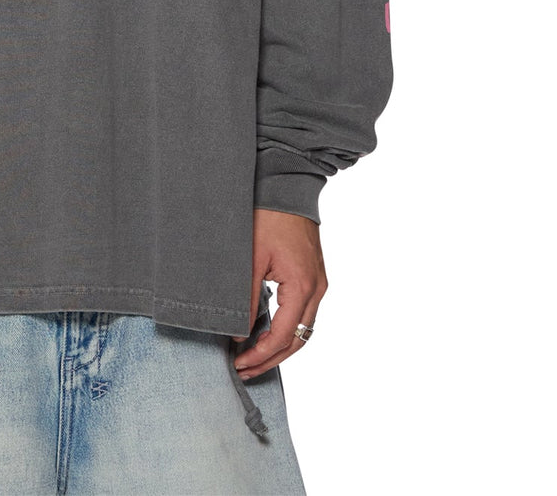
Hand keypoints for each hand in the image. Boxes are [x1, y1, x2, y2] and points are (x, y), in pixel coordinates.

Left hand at [231, 208, 326, 379]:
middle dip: (270, 359)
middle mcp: (316, 289)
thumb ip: (247, 299)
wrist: (287, 185)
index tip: (239, 364)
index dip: (260, 355)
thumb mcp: (250, 258)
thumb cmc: (268, 216)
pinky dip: (287, 328)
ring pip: (303, 329)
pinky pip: (304, 313)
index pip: (283, 336)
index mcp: (302, 286)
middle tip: (244, 370)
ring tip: (253, 358)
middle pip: (297, 340)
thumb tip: (239, 333)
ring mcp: (318, 283)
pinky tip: (266, 332)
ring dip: (280, 347)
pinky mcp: (314, 276)